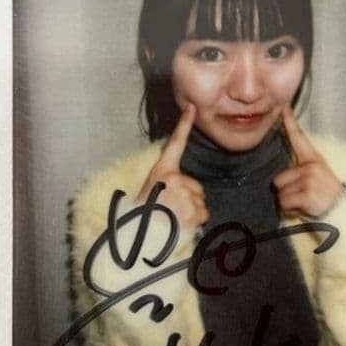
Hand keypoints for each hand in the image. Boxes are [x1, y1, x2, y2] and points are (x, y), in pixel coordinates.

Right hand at [136, 103, 208, 231]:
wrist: (140, 238)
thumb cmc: (142, 217)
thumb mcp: (149, 193)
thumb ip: (167, 185)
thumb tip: (183, 191)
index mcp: (161, 171)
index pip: (175, 144)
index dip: (184, 124)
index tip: (191, 108)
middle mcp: (175, 178)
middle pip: (196, 186)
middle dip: (189, 198)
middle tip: (170, 210)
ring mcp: (185, 193)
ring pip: (200, 201)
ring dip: (191, 211)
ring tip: (173, 219)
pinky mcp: (194, 209)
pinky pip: (204, 213)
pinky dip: (196, 220)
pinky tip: (181, 225)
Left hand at [273, 105, 344, 217]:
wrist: (344, 211)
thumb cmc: (326, 195)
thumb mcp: (318, 176)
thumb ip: (301, 170)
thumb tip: (279, 177)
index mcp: (314, 160)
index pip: (299, 138)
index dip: (289, 122)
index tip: (284, 107)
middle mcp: (311, 166)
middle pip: (278, 179)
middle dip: (286, 190)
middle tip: (304, 195)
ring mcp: (309, 179)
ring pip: (280, 193)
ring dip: (289, 201)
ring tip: (306, 201)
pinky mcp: (307, 193)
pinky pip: (285, 203)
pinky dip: (291, 209)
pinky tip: (306, 207)